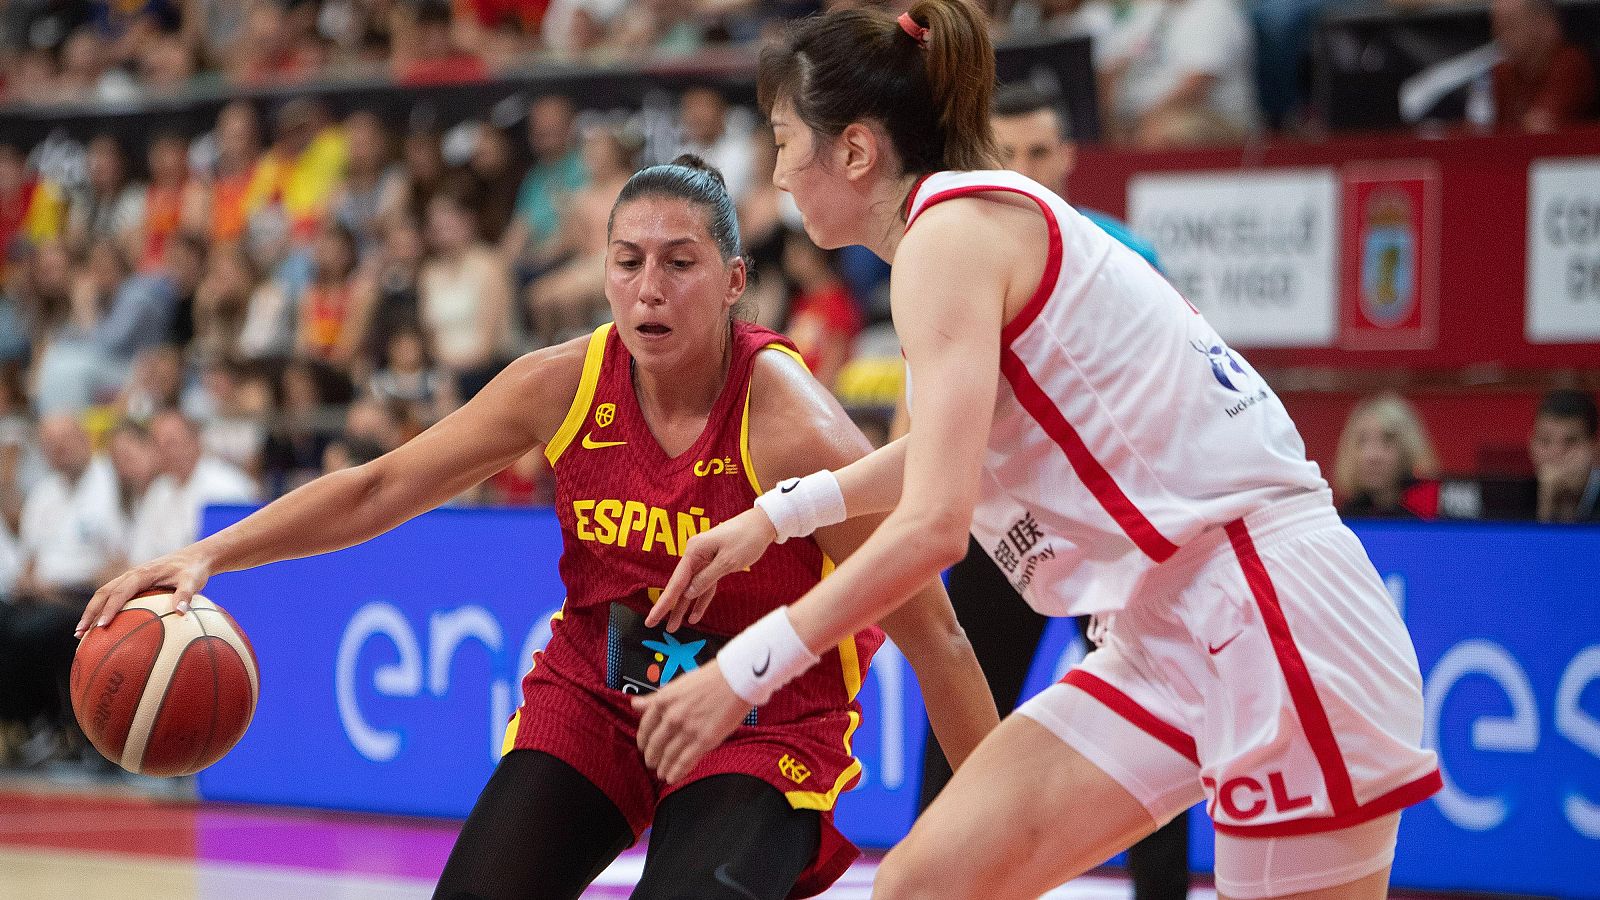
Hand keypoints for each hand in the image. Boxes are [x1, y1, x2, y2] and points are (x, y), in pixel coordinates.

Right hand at [76, 547, 214, 637]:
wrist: (196, 557)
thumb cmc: (194, 570)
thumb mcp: (193, 581)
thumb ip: (186, 595)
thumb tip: (181, 612)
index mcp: (142, 573)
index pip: (120, 592)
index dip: (110, 609)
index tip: (101, 626)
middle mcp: (131, 575)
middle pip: (103, 593)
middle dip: (90, 612)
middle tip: (81, 633)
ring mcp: (130, 579)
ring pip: (104, 594)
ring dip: (91, 612)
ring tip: (81, 634)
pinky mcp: (133, 584)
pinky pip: (113, 597)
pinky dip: (103, 610)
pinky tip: (101, 628)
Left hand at [632, 661, 748, 783]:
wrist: (735, 679)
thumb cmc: (709, 679)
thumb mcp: (676, 685)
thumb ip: (654, 698)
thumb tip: (634, 704)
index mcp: (663, 701)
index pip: (645, 727)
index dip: (642, 740)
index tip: (643, 747)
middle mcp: (672, 717)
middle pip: (655, 744)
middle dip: (651, 757)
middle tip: (651, 763)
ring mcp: (687, 730)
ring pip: (668, 756)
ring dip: (663, 767)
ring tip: (661, 773)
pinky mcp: (703, 741)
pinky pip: (685, 762)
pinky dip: (676, 772)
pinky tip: (672, 778)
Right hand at [647, 507, 776, 631]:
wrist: (763, 524)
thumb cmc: (746, 538)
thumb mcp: (727, 561)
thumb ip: (706, 579)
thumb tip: (688, 594)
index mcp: (694, 552)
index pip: (676, 582)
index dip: (664, 603)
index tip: (653, 618)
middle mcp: (695, 556)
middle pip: (680, 586)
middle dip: (669, 607)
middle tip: (652, 625)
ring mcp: (704, 560)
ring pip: (691, 589)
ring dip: (683, 608)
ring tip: (673, 627)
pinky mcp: (714, 565)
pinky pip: (705, 586)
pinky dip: (701, 600)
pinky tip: (695, 616)